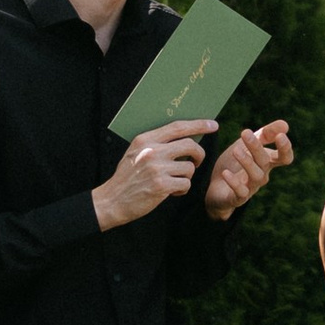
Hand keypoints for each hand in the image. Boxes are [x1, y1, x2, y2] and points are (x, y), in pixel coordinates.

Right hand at [94, 123, 213, 229]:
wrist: (112, 200)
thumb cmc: (127, 177)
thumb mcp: (135, 152)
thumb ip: (156, 144)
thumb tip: (184, 137)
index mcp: (146, 139)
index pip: (178, 127)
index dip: (198, 125)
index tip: (212, 125)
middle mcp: (152, 151)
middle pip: (190, 145)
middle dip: (199, 154)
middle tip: (197, 161)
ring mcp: (157, 168)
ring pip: (189, 167)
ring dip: (187, 177)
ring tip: (174, 182)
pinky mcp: (161, 185)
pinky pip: (186, 184)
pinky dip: (182, 190)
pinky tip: (171, 192)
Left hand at [204, 117, 293, 217]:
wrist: (216, 188)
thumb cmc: (235, 164)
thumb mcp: (247, 145)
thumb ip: (265, 134)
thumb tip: (285, 124)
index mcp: (267, 162)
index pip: (284, 157)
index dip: (285, 148)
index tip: (280, 135)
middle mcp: (262, 175)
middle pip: (265, 161)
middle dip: (257, 147)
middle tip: (245, 132)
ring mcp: (251, 187)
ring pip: (256, 176)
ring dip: (247, 162)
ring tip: (235, 151)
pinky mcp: (238, 198)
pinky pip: (240, 192)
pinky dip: (234, 183)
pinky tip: (226, 173)